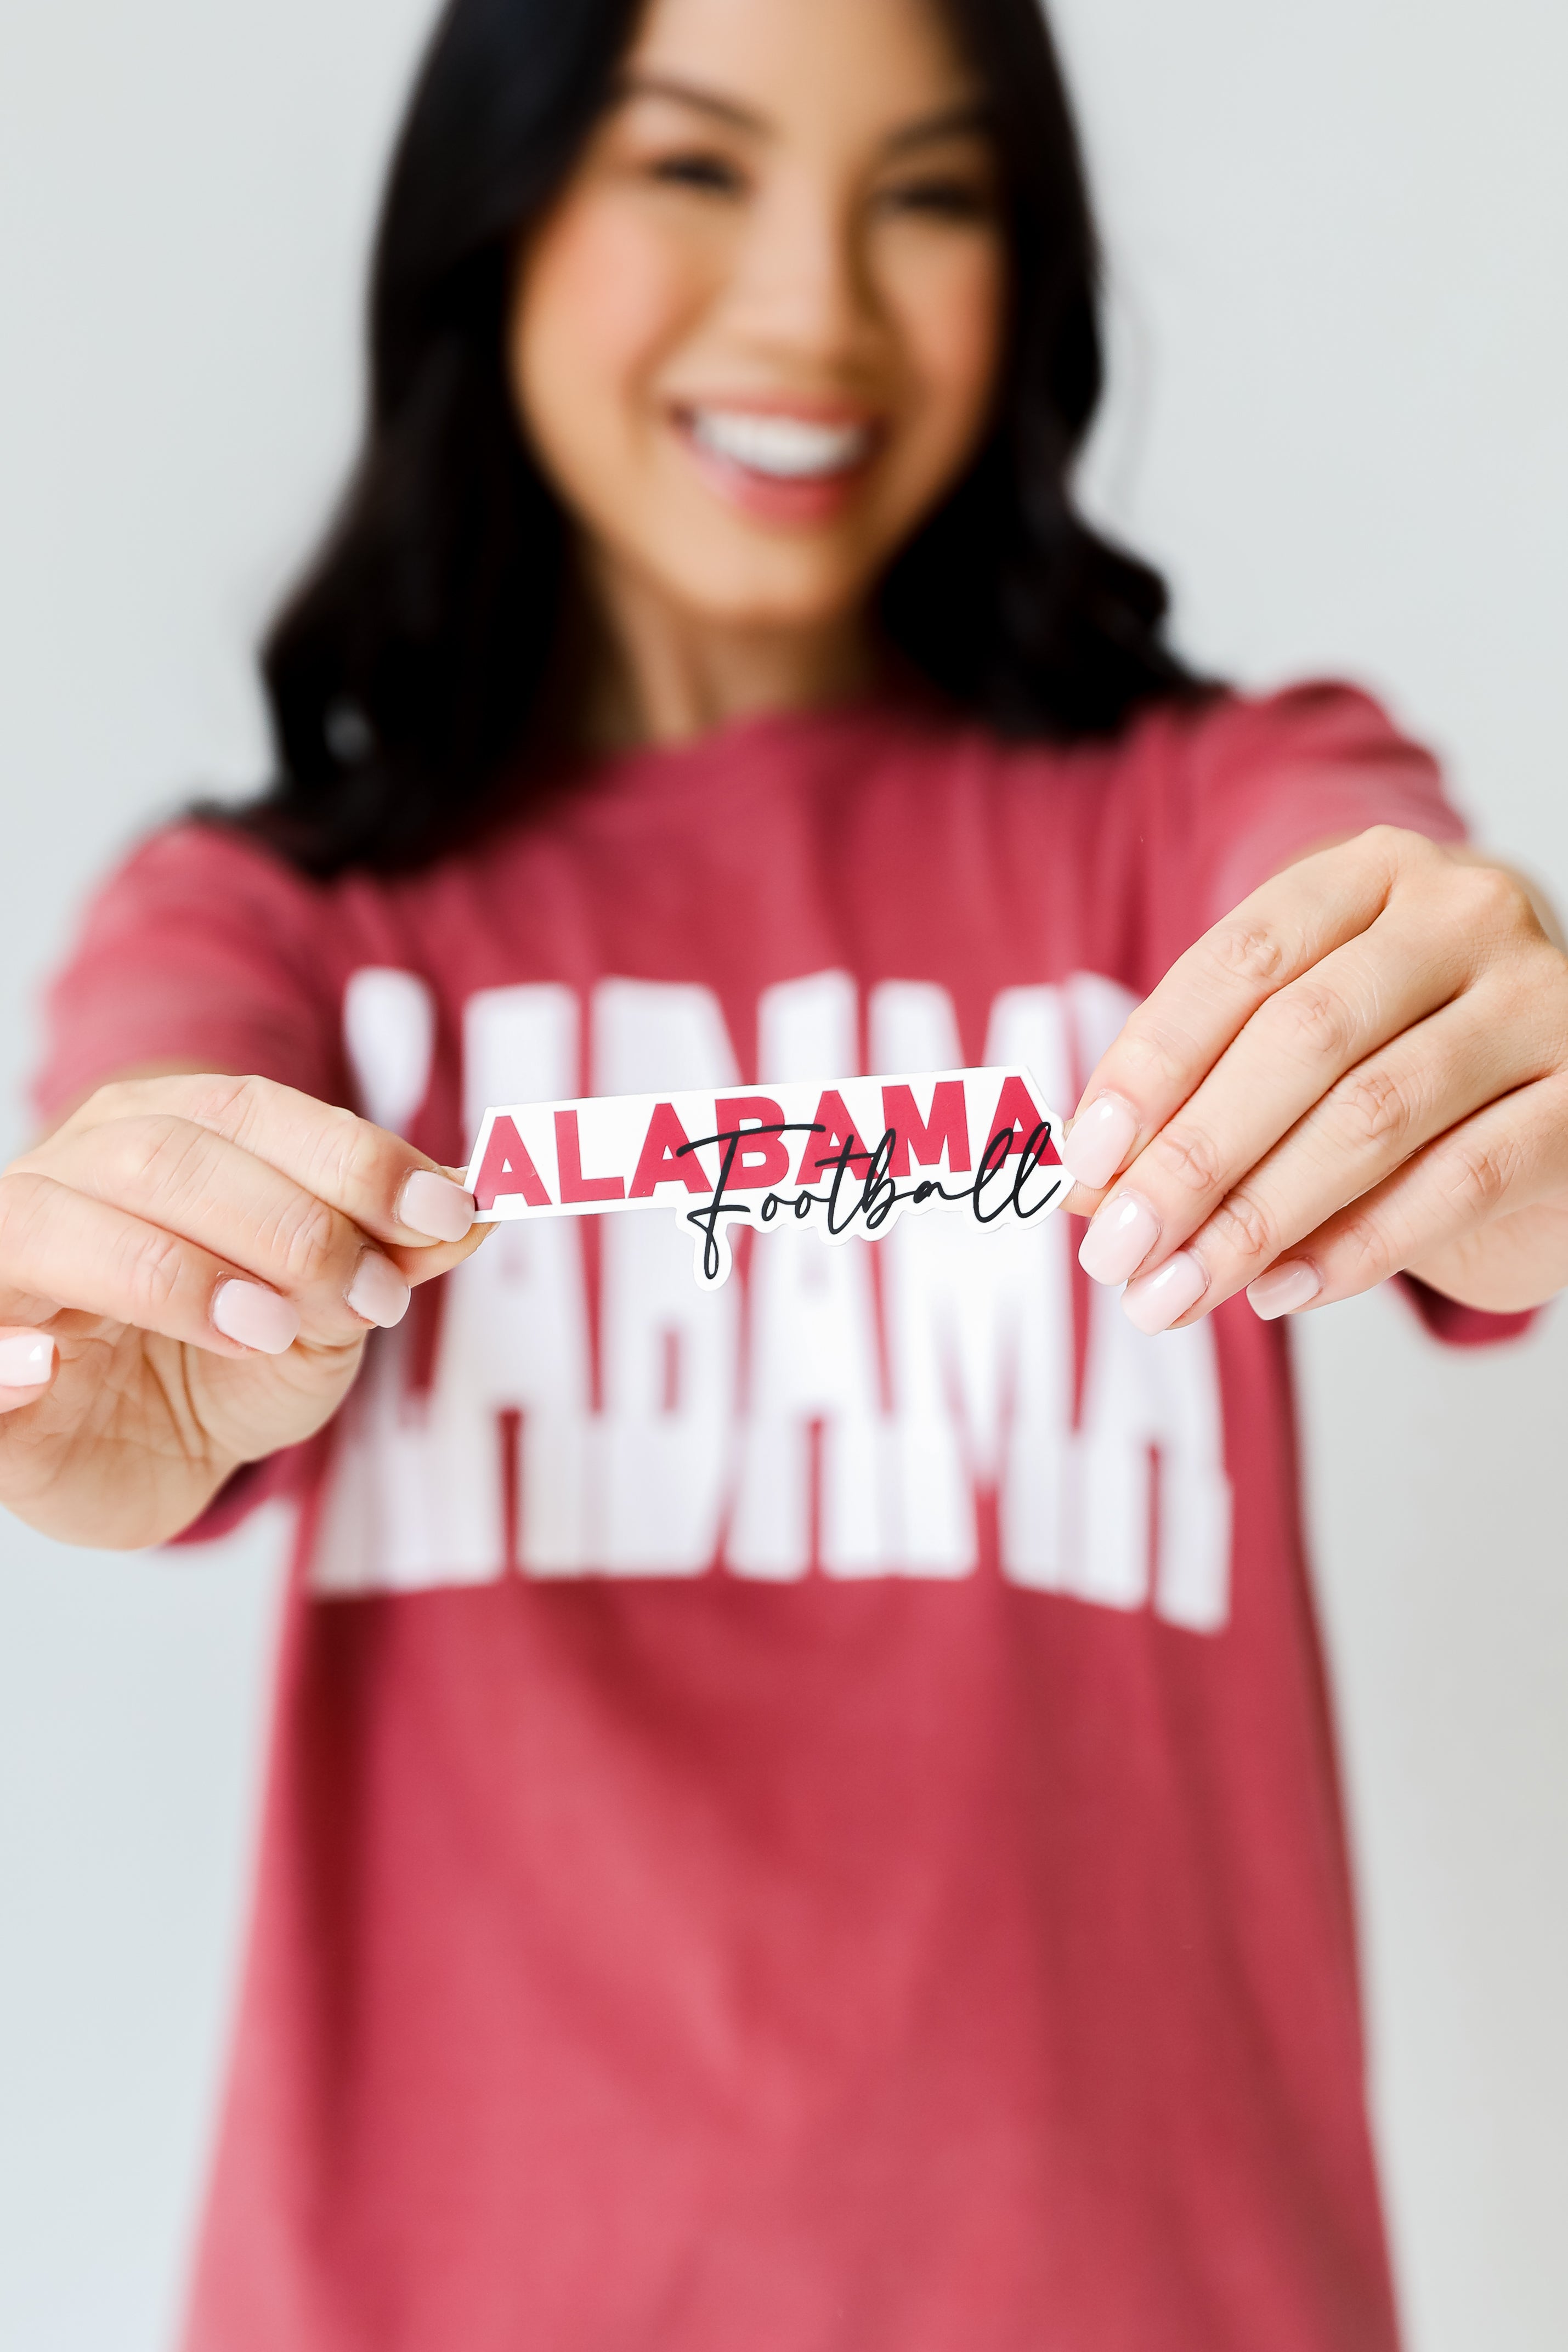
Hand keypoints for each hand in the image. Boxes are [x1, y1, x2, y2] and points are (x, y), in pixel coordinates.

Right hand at [0, 1073, 486, 1546]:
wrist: (145, 1459)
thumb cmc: (230, 1361)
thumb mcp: (331, 1312)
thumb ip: (393, 1253)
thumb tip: (484, 1204)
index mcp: (154, 1135)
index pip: (248, 1111)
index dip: (350, 1156)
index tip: (445, 1214)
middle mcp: (68, 1178)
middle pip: (166, 1157)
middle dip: (289, 1223)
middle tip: (371, 1298)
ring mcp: (5, 1268)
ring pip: (60, 1224)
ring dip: (175, 1272)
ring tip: (268, 1326)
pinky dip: (6, 1355)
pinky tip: (48, 1367)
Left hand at [1060, 827, 1567, 1332]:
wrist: (1551, 1089)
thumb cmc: (1393, 1056)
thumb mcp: (1286, 1044)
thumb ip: (1189, 1094)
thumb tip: (1078, 1180)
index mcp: (1369, 873)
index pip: (1239, 960)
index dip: (1152, 1063)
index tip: (1081, 1161)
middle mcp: (1462, 914)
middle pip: (1300, 1038)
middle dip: (1194, 1157)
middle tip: (1116, 1251)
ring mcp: (1537, 1000)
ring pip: (1373, 1114)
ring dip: (1258, 1217)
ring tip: (1177, 1290)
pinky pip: (1457, 1182)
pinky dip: (1355, 1247)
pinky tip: (1277, 1291)